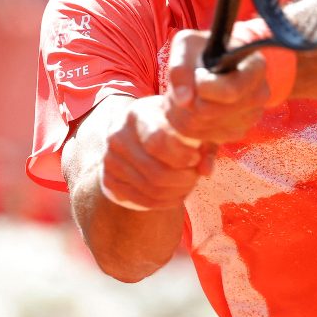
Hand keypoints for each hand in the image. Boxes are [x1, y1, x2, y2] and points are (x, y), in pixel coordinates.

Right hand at [100, 96, 205, 210]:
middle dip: (183, 179)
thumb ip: (203, 145)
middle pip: (156, 171)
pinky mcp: (109, 180)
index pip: (157, 142)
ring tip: (189, 184)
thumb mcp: (188, 127)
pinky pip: (142, 200)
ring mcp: (110, 159)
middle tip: (195, 176)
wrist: (137, 135)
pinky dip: (165, 202)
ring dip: (177, 192)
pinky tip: (177, 194)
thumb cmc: (171, 127)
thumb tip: (206, 170)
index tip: (196, 158)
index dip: (181, 156)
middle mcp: (118, 135)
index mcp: (138, 114)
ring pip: (150, 189)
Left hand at [164, 30, 270, 144]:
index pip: (230, 91)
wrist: (216, 63)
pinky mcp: (237, 132)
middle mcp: (259, 95)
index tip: (198, 73)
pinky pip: (202, 136)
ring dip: (183, 112)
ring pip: (201, 127)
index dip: (204, 86)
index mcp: (255, 67)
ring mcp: (250, 117)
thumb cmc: (203, 50)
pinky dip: (189, 124)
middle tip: (187, 84)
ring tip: (188, 93)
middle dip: (187, 99)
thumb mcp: (187, 45)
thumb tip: (184, 100)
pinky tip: (194, 107)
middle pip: (209, 112)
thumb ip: (180, 67)